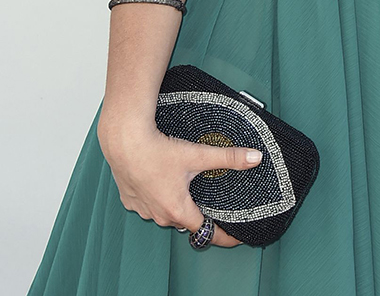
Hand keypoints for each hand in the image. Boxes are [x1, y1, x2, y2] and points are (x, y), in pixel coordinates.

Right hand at [98, 121, 261, 246]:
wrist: (124, 143)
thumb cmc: (157, 151)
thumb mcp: (198, 155)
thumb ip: (228, 157)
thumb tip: (254, 158)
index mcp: (177, 209)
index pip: (206, 231)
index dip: (224, 236)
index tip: (236, 238)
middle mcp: (159, 214)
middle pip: (185, 220)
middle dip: (199, 214)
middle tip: (212, 202)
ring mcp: (143, 209)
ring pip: (165, 212)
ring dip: (176, 203)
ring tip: (186, 186)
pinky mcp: (130, 199)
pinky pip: (148, 204)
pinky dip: (157, 195)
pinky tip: (161, 180)